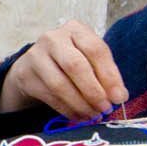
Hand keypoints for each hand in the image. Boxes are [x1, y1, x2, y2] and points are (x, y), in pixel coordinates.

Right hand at [0, 19, 127, 122]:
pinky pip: (50, 97)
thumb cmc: (70, 61)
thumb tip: (119, 97)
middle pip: (76, 66)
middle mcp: (53, 38)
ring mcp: (36, 56)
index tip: (119, 97)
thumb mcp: (89, 59)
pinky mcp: (26, 75)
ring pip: (60, 84)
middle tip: (105, 108)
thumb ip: (106, 74)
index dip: (110, 75)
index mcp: (75, 29)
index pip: (95, 49)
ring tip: (93, 115)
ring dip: (80, 104)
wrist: (35, 66)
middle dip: (93, 91)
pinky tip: (80, 116)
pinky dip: (68, 110)